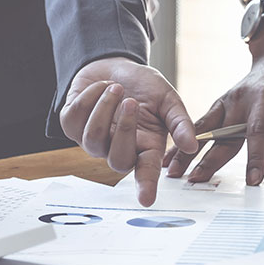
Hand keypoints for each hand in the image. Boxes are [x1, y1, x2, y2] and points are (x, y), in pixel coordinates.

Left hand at [60, 57, 196, 205]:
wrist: (115, 64)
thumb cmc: (143, 86)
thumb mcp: (167, 99)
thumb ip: (180, 122)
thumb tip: (191, 145)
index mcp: (146, 147)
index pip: (146, 173)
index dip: (146, 187)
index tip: (147, 200)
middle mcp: (118, 148)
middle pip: (117, 160)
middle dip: (124, 128)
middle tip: (131, 101)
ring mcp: (93, 141)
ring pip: (92, 138)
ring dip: (104, 107)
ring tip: (115, 87)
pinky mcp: (72, 126)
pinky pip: (75, 117)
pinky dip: (89, 95)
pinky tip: (100, 87)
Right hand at [163, 15, 263, 184]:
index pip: (260, 129)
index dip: (257, 156)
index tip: (254, 179)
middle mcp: (242, 99)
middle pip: (225, 134)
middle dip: (209, 159)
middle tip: (196, 181)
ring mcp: (227, 100)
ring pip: (205, 130)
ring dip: (187, 150)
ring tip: (173, 171)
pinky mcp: (219, 104)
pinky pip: (201, 125)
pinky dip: (185, 140)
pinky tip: (173, 157)